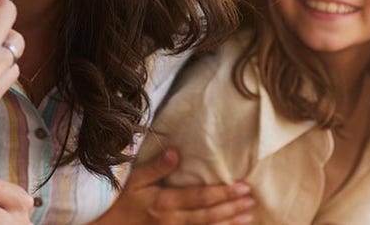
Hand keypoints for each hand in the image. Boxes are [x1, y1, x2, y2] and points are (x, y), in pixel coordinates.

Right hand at [93, 148, 254, 224]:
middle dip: (232, 208)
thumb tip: (176, 151)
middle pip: (208, 216)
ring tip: (249, 216)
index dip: (222, 193)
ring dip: (229, 224)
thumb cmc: (117, 201)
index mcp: (164, 203)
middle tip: (252, 200)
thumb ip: (155, 167)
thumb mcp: (132, 180)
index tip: (242, 187)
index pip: (199, 198)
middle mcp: (171, 220)